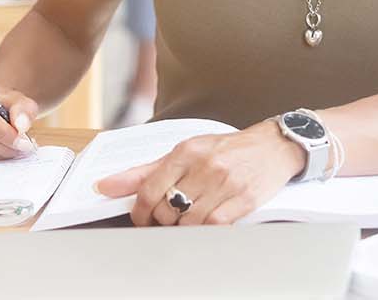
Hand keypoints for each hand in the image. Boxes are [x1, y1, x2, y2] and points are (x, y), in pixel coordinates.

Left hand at [95, 120, 306, 226]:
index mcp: (186, 151)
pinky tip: (206, 223)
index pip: (149, 189)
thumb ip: (145, 171)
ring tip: (187, 220)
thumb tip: (104, 186)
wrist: (273, 146)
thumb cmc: (226, 150)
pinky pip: (214, 226)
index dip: (140, 212)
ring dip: (183, 228)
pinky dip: (205, 230)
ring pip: (188, 222)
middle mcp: (204, 165)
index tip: (141, 218)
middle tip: (166, 221)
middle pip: (167, 210)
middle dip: (161, 222)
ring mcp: (225, 183)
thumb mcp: (186, 152)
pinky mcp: (243, 199)